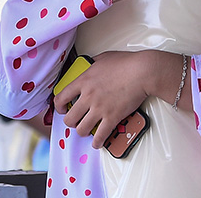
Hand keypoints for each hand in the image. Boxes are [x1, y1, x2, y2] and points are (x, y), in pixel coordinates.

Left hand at [53, 50, 189, 148]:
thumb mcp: (103, 58)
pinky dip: (97, 142)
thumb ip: (93, 64)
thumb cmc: (126, 63)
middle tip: (75, 121)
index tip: (63, 109)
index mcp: (84, 81)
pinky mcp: (112, 117)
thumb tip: (90, 66)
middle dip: (71, 122)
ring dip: (83, 132)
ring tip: (86, 131)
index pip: (61, 98)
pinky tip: (98, 142)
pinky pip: (100, 135)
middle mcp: (88, 96)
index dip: (59, 107)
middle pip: (69, 118)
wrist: (142, 72)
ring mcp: (99, 108)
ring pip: (81, 129)